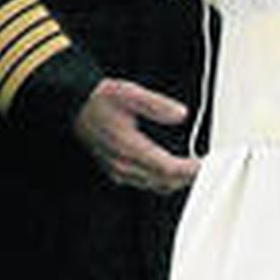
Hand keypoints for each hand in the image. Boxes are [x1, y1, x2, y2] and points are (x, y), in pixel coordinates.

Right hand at [72, 78, 200, 193]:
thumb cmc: (102, 100)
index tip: (202, 163)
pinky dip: (160, 180)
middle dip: (185, 178)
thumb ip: (157, 105)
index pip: (166, 168)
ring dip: (174, 182)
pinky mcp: (115, 171)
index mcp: (129, 147)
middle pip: (162, 182)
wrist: (77, 105)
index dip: (188, 169)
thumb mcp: (131, 94)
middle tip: (202, 168)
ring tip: (190, 170)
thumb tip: (180, 114)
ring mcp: (118, 170)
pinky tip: (168, 170)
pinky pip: (143, 183)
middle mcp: (123, 164)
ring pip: (154, 186)